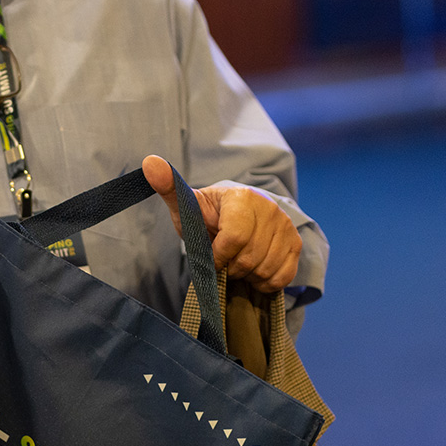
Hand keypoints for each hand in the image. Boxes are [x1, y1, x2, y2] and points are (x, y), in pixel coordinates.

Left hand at [142, 155, 300, 292]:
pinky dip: (265, 281)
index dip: (218, 256)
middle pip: (250, 258)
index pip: (234, 239)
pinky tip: (253, 269)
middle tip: (224, 260)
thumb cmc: (206, 215)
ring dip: (247, 275)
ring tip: (238, 262)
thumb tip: (149, 163)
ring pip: (266, 270)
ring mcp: (286, 226)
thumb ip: (169, 187)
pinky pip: (282, 277)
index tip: (210, 255)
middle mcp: (270, 209)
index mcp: (242, 198)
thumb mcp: (186, 204)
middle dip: (231, 267)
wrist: (234, 217)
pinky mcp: (296, 243)